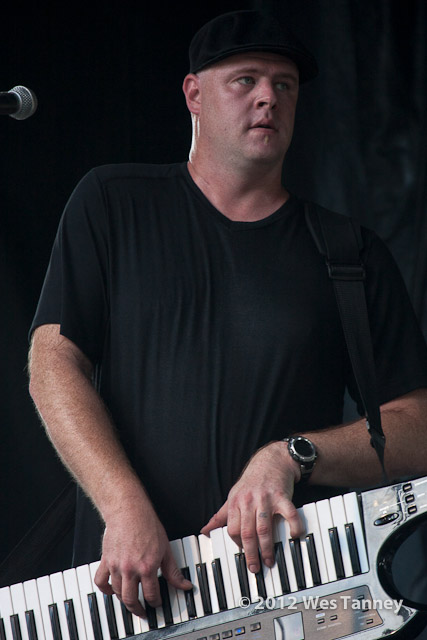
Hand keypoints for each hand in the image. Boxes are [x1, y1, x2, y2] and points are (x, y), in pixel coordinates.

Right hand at [94, 499, 191, 615]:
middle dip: (138, 609)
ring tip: (130, 600)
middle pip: (131, 600)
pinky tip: (112, 590)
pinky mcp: (105, 560)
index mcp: (147, 567)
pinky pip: (101, 581)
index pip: (151, 595)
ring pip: (117, 593)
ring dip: (124, 599)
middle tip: (142, 611)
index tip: (157, 602)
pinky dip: (105, 589)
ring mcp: (116, 566)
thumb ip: (173, 571)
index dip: (156, 602)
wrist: (129, 511)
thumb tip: (184, 585)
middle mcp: (131, 569)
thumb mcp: (165, 548)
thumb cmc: (147, 525)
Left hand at [201, 441, 303, 572]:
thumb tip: (205, 531)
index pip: (232, 529)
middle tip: (254, 568)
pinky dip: (292, 527)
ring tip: (269, 560)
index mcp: (235, 502)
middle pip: (246, 532)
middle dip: (250, 553)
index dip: (237, 544)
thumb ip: (220, 516)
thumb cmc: (251, 481)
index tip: (243, 554)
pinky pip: (289, 514)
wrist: (271, 460)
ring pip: (264, 528)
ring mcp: (266, 498)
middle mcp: (249, 500)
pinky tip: (293, 536)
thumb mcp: (233, 496)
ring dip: (266, 547)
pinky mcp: (283, 496)